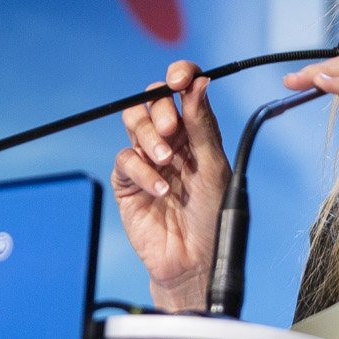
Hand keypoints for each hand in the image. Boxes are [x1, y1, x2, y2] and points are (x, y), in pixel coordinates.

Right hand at [111, 60, 227, 310]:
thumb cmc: (211, 217)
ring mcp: (147, 160)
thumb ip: (202, 125)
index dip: (179, 77)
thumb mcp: (213, 167)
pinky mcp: (127, 182)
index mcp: (195, 133)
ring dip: (148, 137)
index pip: (183, 92)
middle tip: (170, 130)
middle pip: (152, 102)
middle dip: (159, 111)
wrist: (193, 260)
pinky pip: (125, 161)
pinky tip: (160, 190)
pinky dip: (142, 171)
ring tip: (165, 161)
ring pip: (133, 123)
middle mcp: (170, 141)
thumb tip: (198, 83)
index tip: (178, 78)